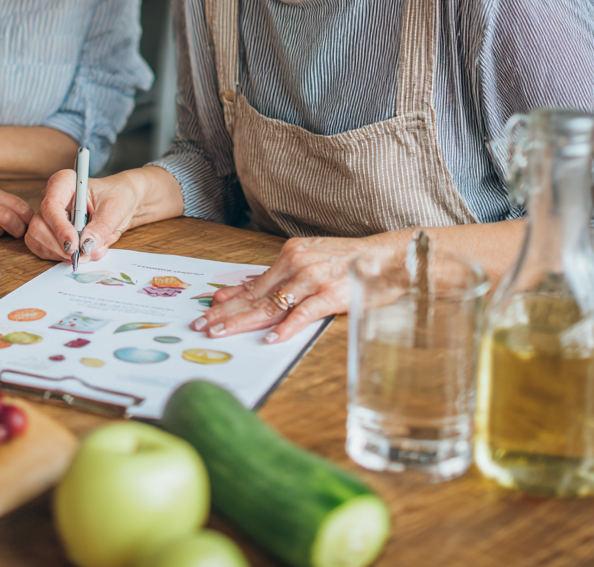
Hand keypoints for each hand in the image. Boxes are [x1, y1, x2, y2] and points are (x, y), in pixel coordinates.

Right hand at [25, 169, 139, 262]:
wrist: (122, 203)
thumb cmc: (118, 197)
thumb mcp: (115, 210)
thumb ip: (100, 228)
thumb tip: (86, 245)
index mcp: (65, 183)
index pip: (51, 206)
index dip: (60, 228)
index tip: (74, 245)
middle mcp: (52, 198)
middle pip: (39, 226)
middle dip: (59, 246)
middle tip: (82, 256)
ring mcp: (48, 216)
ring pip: (38, 240)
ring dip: (60, 254)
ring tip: (86, 254)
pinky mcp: (50, 232)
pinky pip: (44, 249)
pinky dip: (60, 257)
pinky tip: (79, 254)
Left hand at [192, 234, 377, 342]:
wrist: (390, 256)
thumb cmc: (353, 260)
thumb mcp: (314, 258)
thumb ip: (287, 274)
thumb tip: (255, 288)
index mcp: (291, 254)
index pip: (255, 282)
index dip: (230, 296)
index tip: (210, 306)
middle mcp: (297, 264)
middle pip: (255, 295)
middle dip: (226, 311)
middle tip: (202, 324)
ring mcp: (313, 279)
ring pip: (271, 305)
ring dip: (243, 321)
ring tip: (221, 332)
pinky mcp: (331, 294)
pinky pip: (303, 314)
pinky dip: (285, 327)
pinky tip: (269, 339)